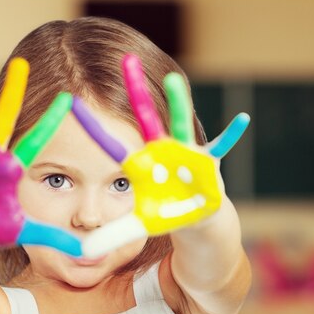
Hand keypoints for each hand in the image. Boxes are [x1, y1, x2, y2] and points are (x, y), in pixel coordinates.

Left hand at [72, 54, 248, 256]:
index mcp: (140, 164)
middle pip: (146, 118)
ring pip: (180, 124)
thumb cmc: (165, 213)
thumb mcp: (138, 226)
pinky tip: (243, 118)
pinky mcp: (207, 162)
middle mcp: (160, 150)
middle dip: (137, 91)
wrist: (195, 215)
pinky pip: (221, 146)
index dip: (93, 129)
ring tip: (173, 81)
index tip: (70, 104)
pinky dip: (232, 134)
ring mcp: (184, 153)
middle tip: (125, 60)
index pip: (112, 145)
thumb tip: (83, 253)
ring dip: (178, 104)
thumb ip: (112, 236)